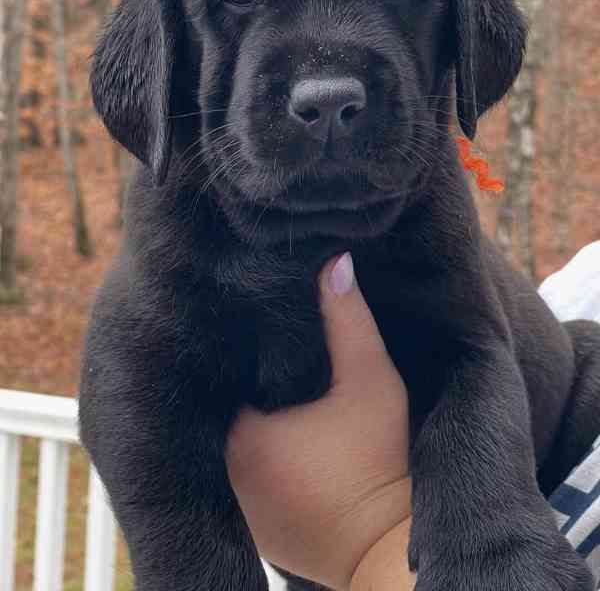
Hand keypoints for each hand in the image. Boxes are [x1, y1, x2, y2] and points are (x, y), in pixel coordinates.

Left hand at [226, 253, 413, 589]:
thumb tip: (334, 260)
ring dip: (246, 418)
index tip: (250, 322)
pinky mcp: (254, 525)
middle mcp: (226, 474)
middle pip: (223, 405)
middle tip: (256, 346)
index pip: (223, 371)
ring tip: (264, 383)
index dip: (239, 347)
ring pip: (229, 442)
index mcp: (243, 433)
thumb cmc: (384, 462)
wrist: (391, 548)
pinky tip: (278, 433)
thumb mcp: (372, 380)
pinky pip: (242, 476)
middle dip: (241, 380)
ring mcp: (237, 505)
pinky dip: (255, 454)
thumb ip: (348, 318)